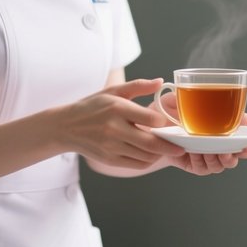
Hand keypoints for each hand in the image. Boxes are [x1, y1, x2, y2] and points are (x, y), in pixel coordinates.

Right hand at [59, 79, 183, 168]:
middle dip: (170, 145)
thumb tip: (161, 82)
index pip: (152, 119)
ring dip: (159, 153)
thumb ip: (138, 86)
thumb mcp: (113, 90)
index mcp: (118, 108)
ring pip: (146, 156)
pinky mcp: (109, 159)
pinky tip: (150, 153)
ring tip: (165, 147)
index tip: (170, 123)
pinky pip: (136, 164)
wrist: (66, 127)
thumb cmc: (92, 106)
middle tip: (180, 144)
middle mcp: (114, 129)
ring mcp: (111, 146)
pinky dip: (148, 160)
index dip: (165, 122)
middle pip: (152, 143)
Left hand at [154, 94, 246, 175]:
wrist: (148, 126)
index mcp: (219, 126)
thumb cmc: (167, 109)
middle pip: (238, 152)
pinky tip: (197, 154)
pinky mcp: (195, 165)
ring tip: (221, 152)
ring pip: (223, 163)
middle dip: (244, 152)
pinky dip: (203, 163)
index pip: (243, 133)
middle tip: (243, 149)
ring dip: (224, 159)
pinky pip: (204, 169)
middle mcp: (216, 142)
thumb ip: (199, 96)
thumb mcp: (182, 97)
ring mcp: (207, 154)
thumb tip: (218, 98)